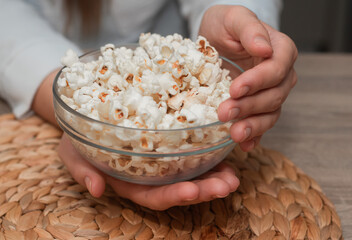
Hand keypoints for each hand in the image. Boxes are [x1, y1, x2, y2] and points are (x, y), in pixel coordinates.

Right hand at [58, 134, 238, 209]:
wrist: (88, 112)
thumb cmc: (79, 136)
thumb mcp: (73, 152)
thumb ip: (82, 170)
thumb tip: (97, 188)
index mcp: (129, 182)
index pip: (153, 196)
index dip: (173, 196)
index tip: (192, 192)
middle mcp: (150, 175)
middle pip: (180, 188)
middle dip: (205, 190)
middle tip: (228, 184)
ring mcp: (162, 160)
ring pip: (191, 173)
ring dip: (215, 175)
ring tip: (234, 174)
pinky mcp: (169, 143)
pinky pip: (192, 151)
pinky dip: (210, 153)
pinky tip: (225, 149)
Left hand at [199, 5, 297, 151]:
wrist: (215, 39)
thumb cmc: (225, 26)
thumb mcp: (233, 18)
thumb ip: (249, 29)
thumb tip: (264, 48)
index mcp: (280, 51)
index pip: (277, 69)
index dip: (258, 81)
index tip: (235, 89)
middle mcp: (280, 76)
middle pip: (273, 95)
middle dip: (249, 106)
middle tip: (224, 112)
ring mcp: (270, 94)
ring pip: (270, 114)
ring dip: (252, 126)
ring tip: (235, 134)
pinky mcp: (256, 108)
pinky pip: (261, 126)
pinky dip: (254, 137)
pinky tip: (244, 145)